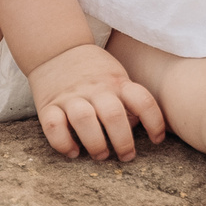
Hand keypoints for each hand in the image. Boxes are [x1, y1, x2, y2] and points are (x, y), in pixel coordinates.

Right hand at [30, 44, 165, 161]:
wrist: (57, 49)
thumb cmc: (94, 71)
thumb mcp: (117, 77)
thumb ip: (127, 99)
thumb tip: (138, 127)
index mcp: (117, 83)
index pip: (142, 101)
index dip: (154, 122)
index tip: (156, 140)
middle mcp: (95, 89)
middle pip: (113, 115)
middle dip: (123, 141)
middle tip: (126, 156)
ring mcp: (71, 97)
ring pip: (84, 120)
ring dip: (95, 143)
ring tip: (101, 155)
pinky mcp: (48, 105)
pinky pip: (53, 126)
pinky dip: (63, 143)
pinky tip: (73, 152)